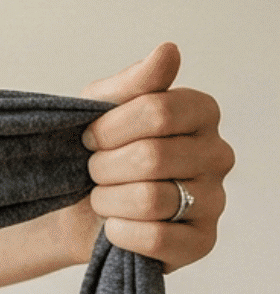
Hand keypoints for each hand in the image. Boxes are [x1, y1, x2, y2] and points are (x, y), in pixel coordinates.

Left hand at [75, 42, 232, 271]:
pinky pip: (157, 238)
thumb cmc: (95, 150)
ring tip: (104, 198)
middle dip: (103, 166)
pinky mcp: (203, 242)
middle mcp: (219, 154)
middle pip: (151, 157)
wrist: (75, 206)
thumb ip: (135, 81)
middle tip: (95, 171)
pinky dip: (120, 232)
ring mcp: (215, 200)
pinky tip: (115, 226)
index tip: (91, 137)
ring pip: (150, 199)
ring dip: (107, 200)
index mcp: (201, 112)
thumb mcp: (101, 106)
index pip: (157, 110)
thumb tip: (169, 51)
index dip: (108, 128)